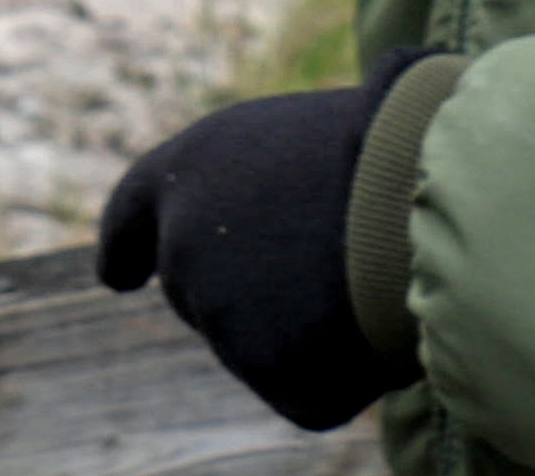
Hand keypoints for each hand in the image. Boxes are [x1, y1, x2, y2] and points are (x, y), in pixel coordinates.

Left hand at [94, 48, 440, 431]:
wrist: (418, 192)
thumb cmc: (381, 146)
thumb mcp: (299, 144)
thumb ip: (254, 195)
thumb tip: (271, 251)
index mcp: (186, 170)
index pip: (131, 216)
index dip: (125, 248)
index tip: (116, 274)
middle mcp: (183, 242)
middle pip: (205, 295)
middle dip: (255, 296)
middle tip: (327, 265)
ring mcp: (218, 313)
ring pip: (262, 347)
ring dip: (310, 331)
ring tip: (365, 276)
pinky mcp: (265, 371)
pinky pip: (307, 392)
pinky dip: (344, 376)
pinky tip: (370, 328)